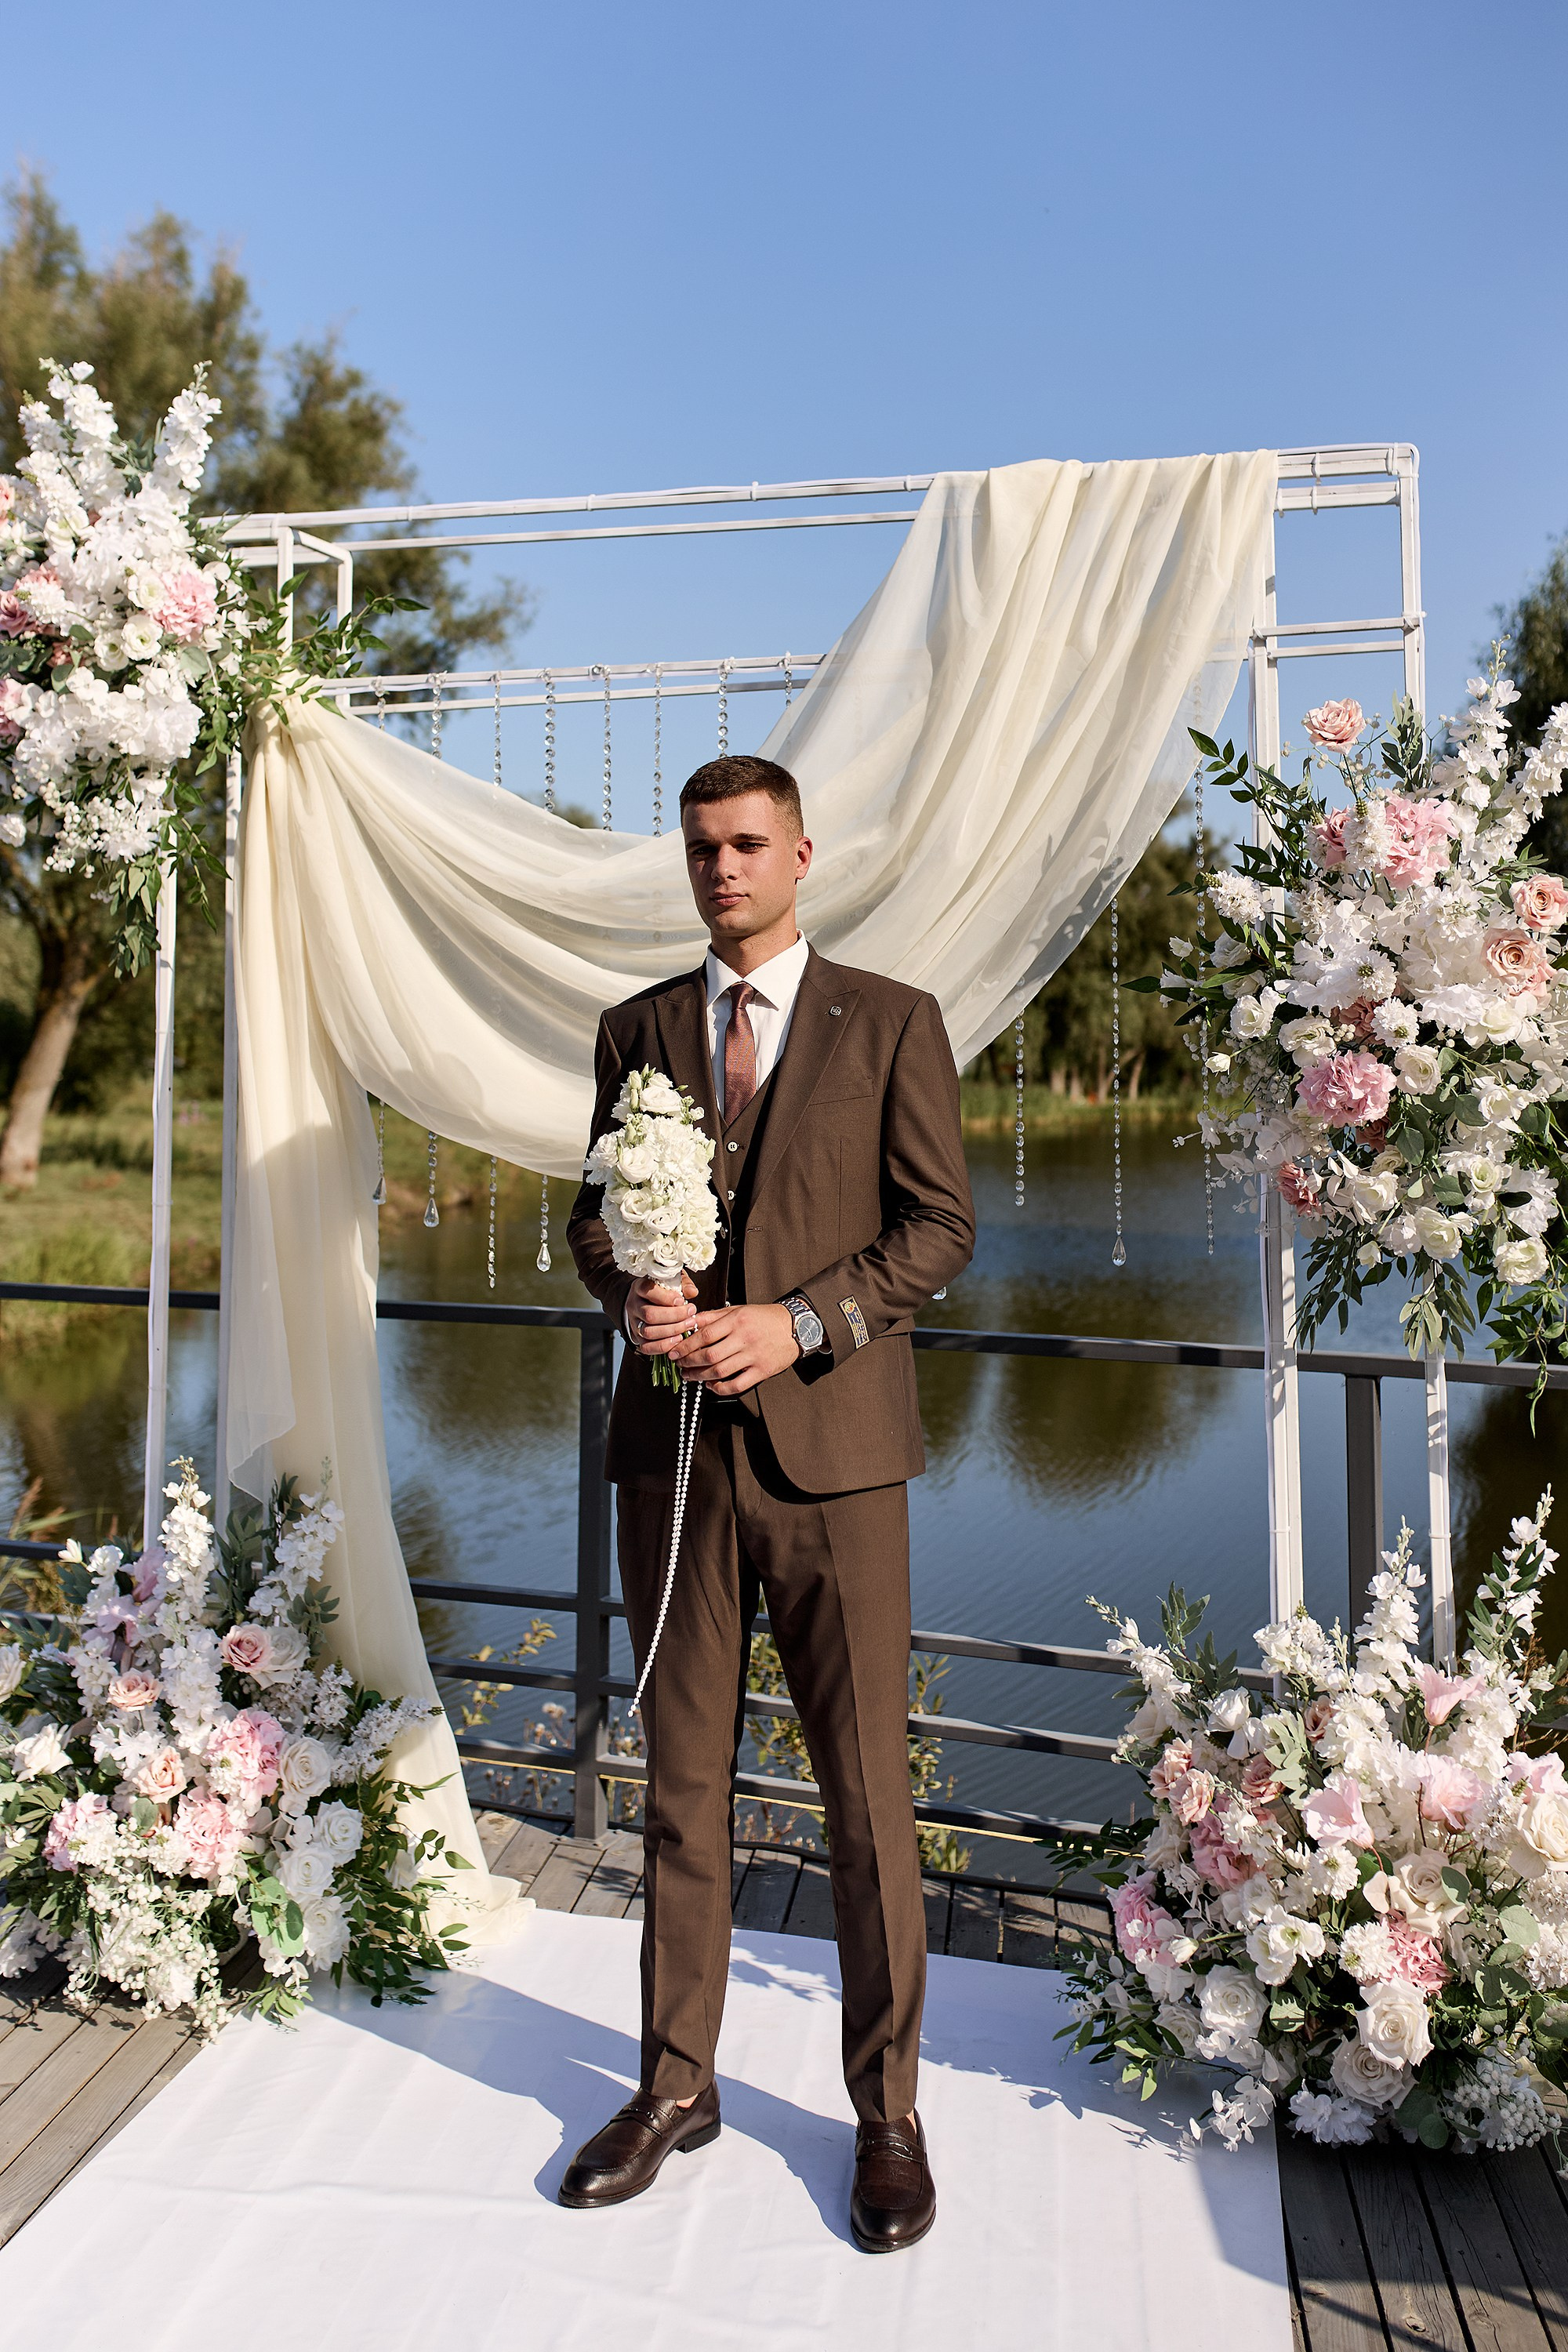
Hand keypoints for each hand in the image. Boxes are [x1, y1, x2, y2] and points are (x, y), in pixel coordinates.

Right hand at [627, 1271, 698, 1358]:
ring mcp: (634, 1323)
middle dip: (674, 1316)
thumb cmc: (663, 1290)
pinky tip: (678, 1339)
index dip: (666, 1297)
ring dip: (672, 1330)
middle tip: (691, 1314)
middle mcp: (634, 1305)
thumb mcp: (672, 1280)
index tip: (681, 1300)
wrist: (646, 1301)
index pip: (648, 1291)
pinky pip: (646, 1347)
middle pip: (650, 1315)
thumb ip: (683, 1283)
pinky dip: (664, 1345)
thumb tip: (692, 1292)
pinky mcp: (637, 1338)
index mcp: (639, 1287)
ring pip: (649, 1331)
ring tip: (688, 1325)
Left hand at [675, 1303, 799, 1396]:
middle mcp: (744, 1338)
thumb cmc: (765, 1318)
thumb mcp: (739, 1309)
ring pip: (720, 1371)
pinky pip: (737, 1385)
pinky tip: (711, 1385)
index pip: (704, 1335)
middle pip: (709, 1355)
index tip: (674, 1351)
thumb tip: (690, 1322)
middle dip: (689, 1362)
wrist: (796, 1327)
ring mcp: (753, 1356)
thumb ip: (714, 1316)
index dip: (685, 1345)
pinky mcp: (762, 1371)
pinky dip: (720, 1388)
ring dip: (700, 1376)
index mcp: (736, 1321)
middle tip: (679, 1365)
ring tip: (690, 1376)